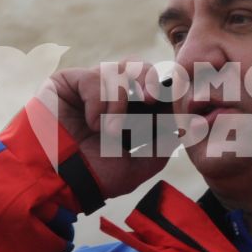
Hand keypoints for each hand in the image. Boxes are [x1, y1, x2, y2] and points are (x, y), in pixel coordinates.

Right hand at [44, 59, 202, 200]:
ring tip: (114, 129)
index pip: (155, 87)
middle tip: (153, 100)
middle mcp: (110, 95)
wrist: (59, 182)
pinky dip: (100, 102)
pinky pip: (96, 77)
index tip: (179, 101)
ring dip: (123, 99)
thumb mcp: (142, 162)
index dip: (169, 89)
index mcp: (130, 111)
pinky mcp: (68, 82)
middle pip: (142, 69)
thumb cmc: (96, 176)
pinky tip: (92, 124)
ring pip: (121, 69)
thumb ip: (166, 141)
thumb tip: (193, 122)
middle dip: (152, 81)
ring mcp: (89, 87)